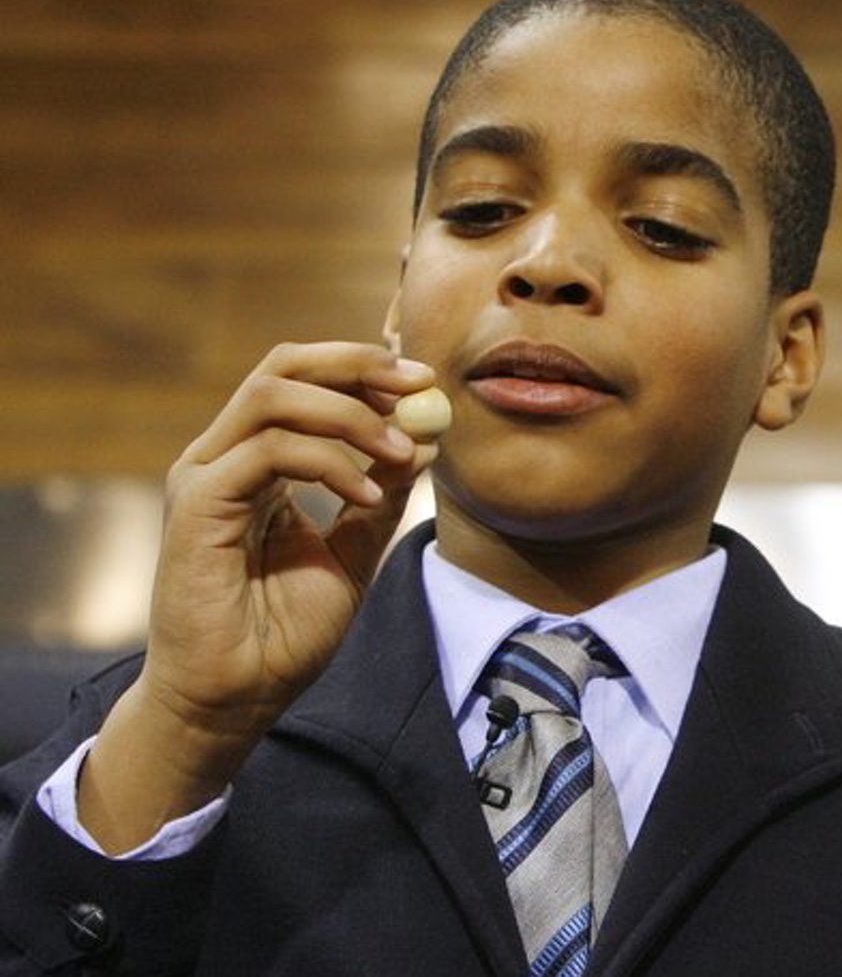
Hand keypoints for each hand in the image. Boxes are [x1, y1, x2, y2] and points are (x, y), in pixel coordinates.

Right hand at [79, 342, 437, 848]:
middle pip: (283, 367)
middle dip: (357, 366)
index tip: (424, 383)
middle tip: (417, 386)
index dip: (364, 370)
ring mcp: (205, 477)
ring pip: (273, 397)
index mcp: (257, 462)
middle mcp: (224, 458)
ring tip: (400, 452)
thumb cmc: (284, 633)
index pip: (304, 380)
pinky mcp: (196, 505)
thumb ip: (381, 496)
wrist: (239, 697)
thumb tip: (425, 439)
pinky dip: (328, 462)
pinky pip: (267, 452)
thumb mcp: (353, 552)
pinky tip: (367, 495)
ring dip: (351, 414)